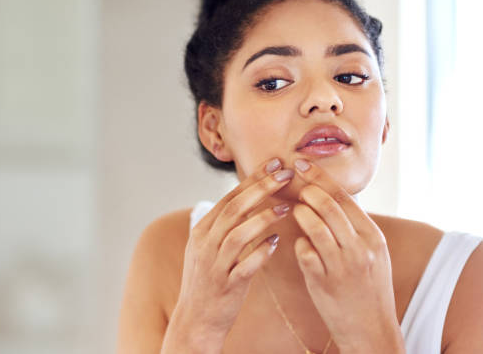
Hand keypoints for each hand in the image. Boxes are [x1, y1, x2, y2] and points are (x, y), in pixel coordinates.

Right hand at [172, 157, 293, 348]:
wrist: (195, 318)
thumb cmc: (208, 279)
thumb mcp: (207, 246)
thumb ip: (223, 223)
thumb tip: (245, 199)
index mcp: (202, 229)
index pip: (229, 196)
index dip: (253, 179)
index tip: (275, 164)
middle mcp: (206, 243)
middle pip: (235, 208)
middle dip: (262, 188)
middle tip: (286, 174)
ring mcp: (215, 264)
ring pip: (239, 234)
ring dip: (263, 218)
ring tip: (286, 208)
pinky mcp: (227, 284)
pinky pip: (245, 265)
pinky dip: (261, 252)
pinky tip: (277, 243)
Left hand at [291, 158, 403, 352]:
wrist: (372, 329)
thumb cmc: (369, 287)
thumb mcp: (373, 254)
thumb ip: (355, 227)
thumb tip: (330, 197)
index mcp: (373, 236)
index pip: (343, 196)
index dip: (319, 177)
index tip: (301, 163)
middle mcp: (360, 247)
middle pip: (327, 205)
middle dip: (306, 190)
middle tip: (294, 186)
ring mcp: (342, 265)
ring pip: (313, 225)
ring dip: (300, 214)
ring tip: (296, 212)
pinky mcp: (324, 281)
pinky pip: (304, 251)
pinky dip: (299, 245)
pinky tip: (301, 247)